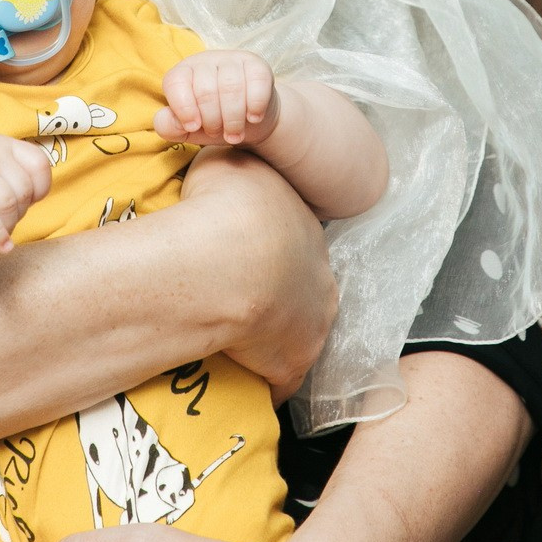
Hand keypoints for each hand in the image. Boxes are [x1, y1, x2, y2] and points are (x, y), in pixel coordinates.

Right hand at [0, 136, 51, 252]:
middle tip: (7, 220)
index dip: (41, 189)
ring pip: (7, 203)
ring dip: (8, 226)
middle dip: (20, 213)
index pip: (39, 164)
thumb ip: (20, 179)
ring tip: (0, 232)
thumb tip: (37, 199)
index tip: (28, 202)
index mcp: (4, 144)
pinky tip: (1, 246)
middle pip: (22, 189)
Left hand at [155, 50, 279, 145]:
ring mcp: (232, 59)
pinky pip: (256, 83)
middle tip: (218, 133)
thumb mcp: (187, 130)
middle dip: (212, 121)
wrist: (249, 121)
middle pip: (206, 91)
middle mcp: (206, 60)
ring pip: (231, 88)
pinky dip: (255, 106)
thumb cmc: (213, 122)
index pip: (175, 83)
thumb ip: (169, 126)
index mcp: (183, 72)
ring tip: (234, 133)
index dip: (183, 109)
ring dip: (233, 119)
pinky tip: (253, 117)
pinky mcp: (257, 65)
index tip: (193, 127)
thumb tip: (165, 119)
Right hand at [177, 150, 333, 400]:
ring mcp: (313, 323)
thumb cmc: (223, 205)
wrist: (226, 260)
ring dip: (268, 336)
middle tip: (232, 296)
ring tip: (230, 338)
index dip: (261, 247)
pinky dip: (260, 380)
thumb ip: (230, 166)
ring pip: (294, 331)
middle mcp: (320, 275)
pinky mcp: (294, 363)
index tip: (236, 254)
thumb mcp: (225, 161)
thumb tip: (221, 164)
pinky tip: (235, 380)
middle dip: (272, 292)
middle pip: (297, 287)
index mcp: (305, 228)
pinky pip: (278, 378)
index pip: (288, 240)